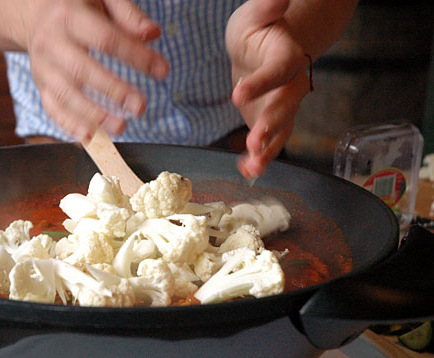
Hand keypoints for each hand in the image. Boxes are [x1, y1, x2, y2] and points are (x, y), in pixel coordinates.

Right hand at [26, 0, 168, 141]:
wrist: (35, 14)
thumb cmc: (77, 5)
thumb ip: (127, 14)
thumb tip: (152, 34)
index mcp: (69, 16)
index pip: (106, 39)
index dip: (136, 56)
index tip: (162, 71)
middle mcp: (51, 42)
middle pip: (82, 70)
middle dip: (114, 91)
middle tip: (140, 107)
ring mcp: (43, 67)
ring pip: (65, 95)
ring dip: (93, 115)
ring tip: (120, 127)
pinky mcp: (41, 85)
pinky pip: (52, 109)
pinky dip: (69, 126)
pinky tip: (89, 137)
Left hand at [226, 0, 310, 177]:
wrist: (261, 50)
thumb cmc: (258, 31)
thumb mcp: (257, 15)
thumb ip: (267, 7)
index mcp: (287, 57)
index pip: (277, 71)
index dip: (261, 83)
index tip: (238, 93)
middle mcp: (290, 86)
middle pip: (284, 107)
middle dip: (269, 125)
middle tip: (253, 140)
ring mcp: (282, 108)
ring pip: (280, 131)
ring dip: (267, 150)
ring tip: (252, 166)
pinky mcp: (270, 122)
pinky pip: (269, 143)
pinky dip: (259, 159)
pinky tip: (246, 171)